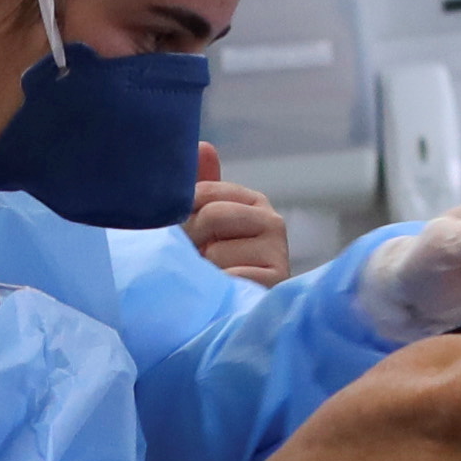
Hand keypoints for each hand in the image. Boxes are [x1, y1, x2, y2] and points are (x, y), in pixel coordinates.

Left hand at [184, 147, 289, 282]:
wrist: (237, 314)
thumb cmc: (218, 267)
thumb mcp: (205, 225)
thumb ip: (202, 187)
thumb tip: (203, 146)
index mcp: (253, 201)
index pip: (202, 192)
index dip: (182, 214)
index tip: (182, 234)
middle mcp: (272, 221)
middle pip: (211, 215)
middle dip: (193, 241)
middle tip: (197, 261)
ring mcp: (278, 252)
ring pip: (217, 252)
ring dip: (205, 270)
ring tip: (212, 279)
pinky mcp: (276, 282)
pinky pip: (230, 278)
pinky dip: (219, 289)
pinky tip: (223, 294)